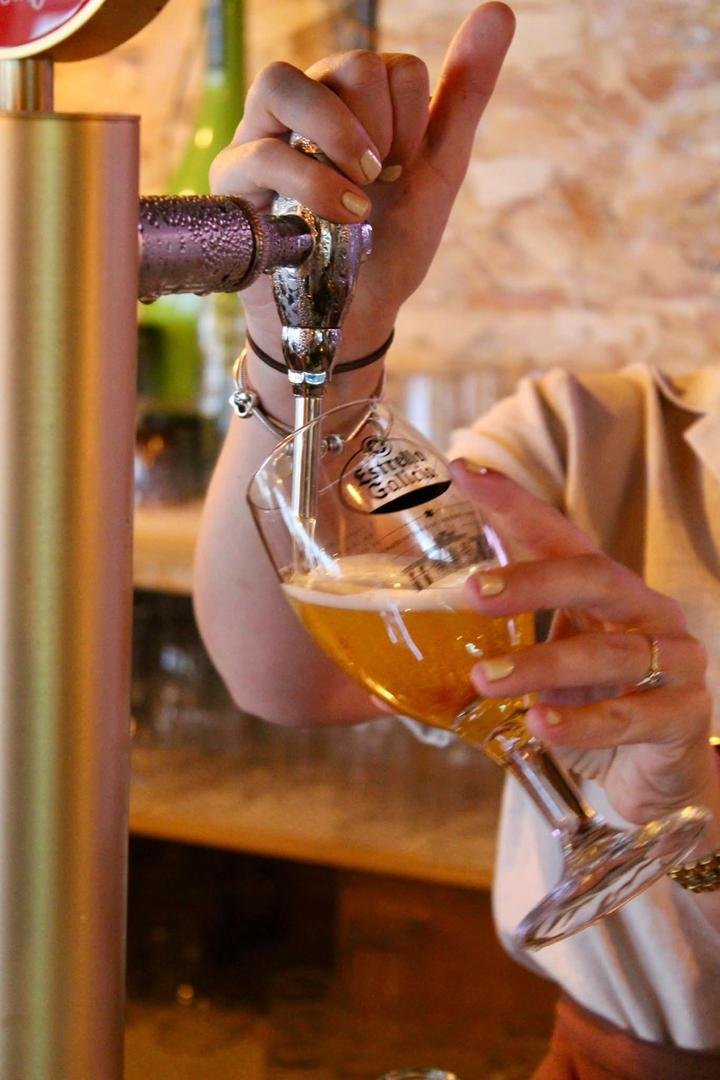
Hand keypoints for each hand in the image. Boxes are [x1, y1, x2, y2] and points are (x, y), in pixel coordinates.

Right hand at [210, 3, 514, 358]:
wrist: (354, 315)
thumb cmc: (389, 243)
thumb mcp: (437, 171)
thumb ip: (464, 93)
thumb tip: (499, 10)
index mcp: (355, 98)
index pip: (392, 65)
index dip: (412, 119)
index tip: (403, 174)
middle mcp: (306, 106)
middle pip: (348, 64)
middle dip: (383, 127)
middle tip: (385, 181)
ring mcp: (262, 136)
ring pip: (284, 82)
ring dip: (338, 134)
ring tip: (363, 189)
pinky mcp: (234, 180)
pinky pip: (262, 152)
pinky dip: (311, 182)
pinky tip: (343, 215)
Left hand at [450, 461, 719, 828]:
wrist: (662, 775)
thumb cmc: (599, 704)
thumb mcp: (551, 659)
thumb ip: (508, 634)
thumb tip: (421, 612)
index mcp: (607, 591)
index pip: (560, 536)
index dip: (515, 504)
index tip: (463, 472)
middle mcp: (646, 613)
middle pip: (594, 578)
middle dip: (532, 582)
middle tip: (471, 594)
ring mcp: (675, 662)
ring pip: (609, 653)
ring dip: (543, 665)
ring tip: (486, 680)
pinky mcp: (684, 716)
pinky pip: (631, 716)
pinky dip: (581, 723)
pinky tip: (540, 727)